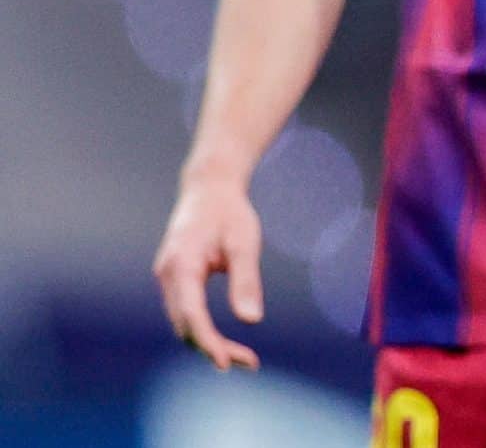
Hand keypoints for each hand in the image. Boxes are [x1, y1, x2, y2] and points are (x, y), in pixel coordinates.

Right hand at [152, 174, 263, 370]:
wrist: (209, 188)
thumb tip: (251, 320)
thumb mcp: (244, 243)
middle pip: (184, 325)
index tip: (224, 363)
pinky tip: (222, 341)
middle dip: (212, 348)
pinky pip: (184, 313)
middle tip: (250, 363)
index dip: (206, 342)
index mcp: (181, 265)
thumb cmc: (229, 213)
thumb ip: (246, 280)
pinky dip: (201, 330)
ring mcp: (167, 279)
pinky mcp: (174, 280)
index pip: (191, 314)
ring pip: (182, 322)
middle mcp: (167, 276)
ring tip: (242, 357)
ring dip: (206, 343)